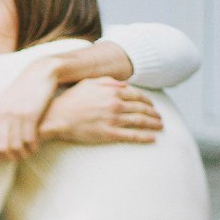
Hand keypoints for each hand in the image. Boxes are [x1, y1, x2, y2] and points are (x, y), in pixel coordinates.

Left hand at [0, 56, 61, 165]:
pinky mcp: (31, 115)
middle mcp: (1, 114)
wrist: (39, 74)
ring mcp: (16, 115)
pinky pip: (29, 140)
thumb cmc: (21, 90)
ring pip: (15, 146)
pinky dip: (32, 147)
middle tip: (14, 158)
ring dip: (22, 154)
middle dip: (8, 157)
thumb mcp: (3, 102)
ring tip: (26, 153)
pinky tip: (34, 146)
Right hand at [38, 77, 162, 144]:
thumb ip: (108, 81)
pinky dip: (145, 137)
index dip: (148, 101)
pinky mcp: (109, 134)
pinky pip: (132, 136)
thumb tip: (124, 84)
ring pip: (140, 121)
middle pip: (141, 108)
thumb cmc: (71, 99)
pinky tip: (153, 138)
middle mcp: (115, 104)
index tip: (152, 105)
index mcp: (112, 91)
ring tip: (160, 126)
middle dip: (154, 113)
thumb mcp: (89, 83)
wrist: (58, 116)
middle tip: (160, 117)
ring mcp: (113, 120)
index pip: (137, 95)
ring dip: (153, 124)